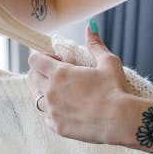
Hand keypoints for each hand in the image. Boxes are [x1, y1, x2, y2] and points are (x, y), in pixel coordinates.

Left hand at [29, 23, 132, 143]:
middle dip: (41, 73)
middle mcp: (51, 91)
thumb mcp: (108, 62)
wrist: (120, 120)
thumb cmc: (115, 90)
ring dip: (45, 92)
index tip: (56, 60)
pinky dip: (54, 112)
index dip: (42, 57)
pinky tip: (68, 110)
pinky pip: (47, 117)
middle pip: (32, 78)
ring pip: (37, 98)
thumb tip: (91, 26)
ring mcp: (52, 111)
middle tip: (60, 75)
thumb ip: (95, 44)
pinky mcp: (57, 127)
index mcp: (59, 73)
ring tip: (64, 93)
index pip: (34, 60)